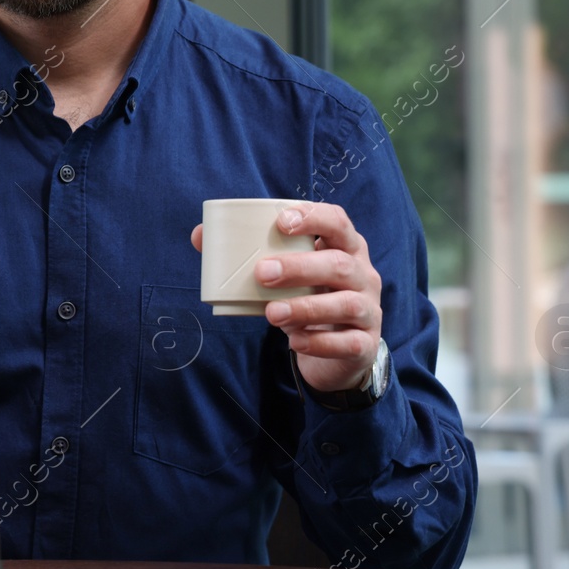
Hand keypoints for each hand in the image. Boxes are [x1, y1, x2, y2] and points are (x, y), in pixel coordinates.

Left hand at [190, 202, 381, 392]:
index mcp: (344, 247)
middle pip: (339, 264)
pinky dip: (319, 342)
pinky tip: (294, 341)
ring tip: (271, 313)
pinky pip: (347, 343)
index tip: (282, 222)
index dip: (314, 217)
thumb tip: (200, 236)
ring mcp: (369, 309)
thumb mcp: (286, 276)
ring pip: (345, 304)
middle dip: (300, 267)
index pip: (338, 221)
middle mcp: (363, 274)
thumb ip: (250, 256)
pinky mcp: (364, 343)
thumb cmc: (308, 298)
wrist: (337, 351)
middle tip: (261, 273)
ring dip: (306, 307)